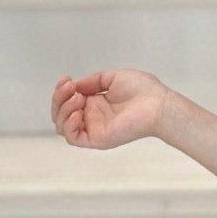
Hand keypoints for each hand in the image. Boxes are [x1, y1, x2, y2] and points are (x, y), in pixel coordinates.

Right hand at [50, 69, 168, 148]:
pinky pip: (73, 137)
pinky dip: (69, 124)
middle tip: (69, 87)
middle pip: (61, 114)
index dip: (61, 91)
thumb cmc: (143, 90)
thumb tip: (75, 86)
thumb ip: (92, 81)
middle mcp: (93, 117)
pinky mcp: (98, 140)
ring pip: (63, 126)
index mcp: (96, 103)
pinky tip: (79, 111)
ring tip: (77, 98)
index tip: (66, 79)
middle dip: (59, 98)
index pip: (67, 101)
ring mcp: (94, 129)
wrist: (157, 104)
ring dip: (63, 110)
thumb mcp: (113, 77)